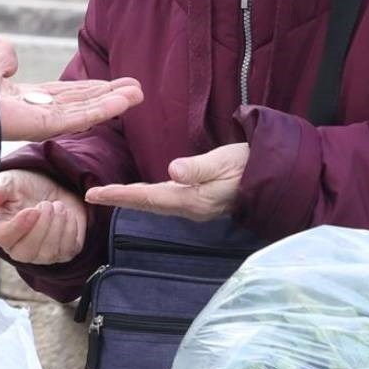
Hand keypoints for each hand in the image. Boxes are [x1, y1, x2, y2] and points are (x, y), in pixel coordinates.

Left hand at [0, 36, 142, 141]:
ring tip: (138, 94)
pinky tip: (124, 101)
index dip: (91, 90)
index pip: (67, 95)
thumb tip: (0, 39)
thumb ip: (2, 57)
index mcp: (28, 101)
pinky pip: (81, 117)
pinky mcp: (47, 127)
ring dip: (113, 102)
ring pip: (88, 111)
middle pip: (83, 103)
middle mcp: (40, 113)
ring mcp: (45, 122)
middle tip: (136, 90)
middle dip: (109, 97)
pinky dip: (103, 109)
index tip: (113, 85)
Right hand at [0, 169, 87, 264]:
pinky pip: (67, 250)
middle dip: (42, 226)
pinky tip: (67, 214)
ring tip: (58, 205)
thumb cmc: (26, 185)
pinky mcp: (62, 253)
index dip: (19, 226)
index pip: (4, 238)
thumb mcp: (10, 181)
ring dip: (57, 226)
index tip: (32, 210)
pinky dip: (70, 230)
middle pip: (27, 252)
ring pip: (48, 253)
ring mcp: (41, 255)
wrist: (52, 185)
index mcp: (0, 230)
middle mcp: (18, 248)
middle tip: (47, 204)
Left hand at [85, 143, 249, 222]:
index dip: (120, 195)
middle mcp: (189, 207)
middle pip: (147, 204)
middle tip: (92, 195)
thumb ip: (199, 167)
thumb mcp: (225, 162)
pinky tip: (142, 192)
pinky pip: (166, 200)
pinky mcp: (200, 200)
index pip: (147, 198)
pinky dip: (147, 196)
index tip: (94, 194)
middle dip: (120, 199)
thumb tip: (173, 171)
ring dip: (132, 199)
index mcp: (191, 199)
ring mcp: (195, 206)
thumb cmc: (250, 166)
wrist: (276, 177)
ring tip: (109, 194)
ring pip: (155, 204)